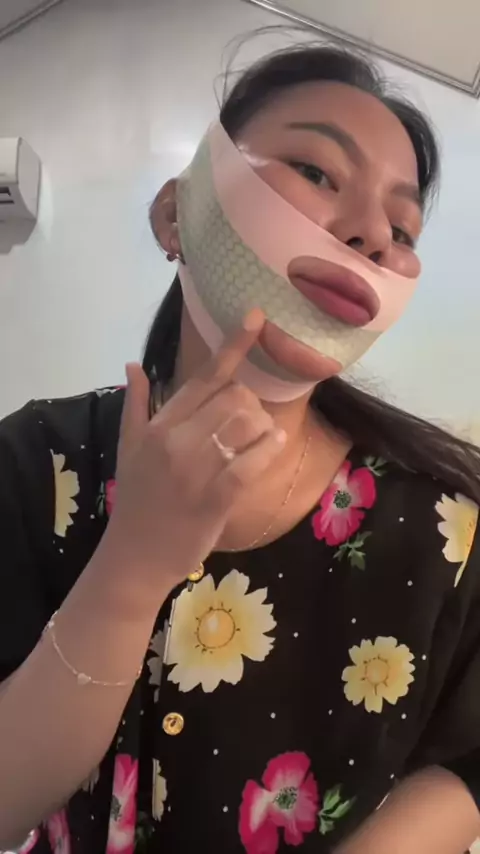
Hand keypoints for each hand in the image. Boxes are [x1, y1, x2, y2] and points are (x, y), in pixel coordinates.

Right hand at [103, 309, 285, 596]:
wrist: (134, 557)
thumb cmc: (137, 501)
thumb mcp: (128, 448)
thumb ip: (136, 405)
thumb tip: (133, 365)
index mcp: (159, 425)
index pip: (203, 377)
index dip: (234, 345)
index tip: (257, 317)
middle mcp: (176, 441)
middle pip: (234, 397)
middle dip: (252, 405)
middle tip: (252, 424)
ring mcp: (195, 470)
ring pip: (247, 425)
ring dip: (265, 428)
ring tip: (263, 439)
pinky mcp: (214, 499)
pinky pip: (251, 462)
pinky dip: (269, 449)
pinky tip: (275, 445)